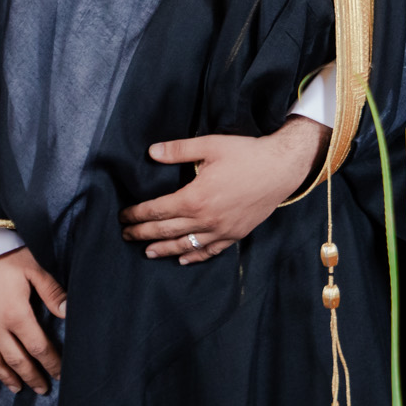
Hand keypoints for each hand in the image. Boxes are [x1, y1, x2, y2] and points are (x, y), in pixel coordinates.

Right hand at [0, 247, 66, 393]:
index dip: (51, 363)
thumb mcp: (34, 269)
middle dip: (32, 377)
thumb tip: (69, 313)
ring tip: (18, 388)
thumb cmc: (5, 257)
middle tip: (42, 389)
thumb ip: (52, 292)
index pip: (38, 347)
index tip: (60, 374)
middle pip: (17, 360)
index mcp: (16, 314)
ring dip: (6, 377)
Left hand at [119, 115, 327, 263]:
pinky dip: (194, 256)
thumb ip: (179, 150)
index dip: (137, 214)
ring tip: (148, 252)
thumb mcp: (210, 145)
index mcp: (195, 197)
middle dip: (143, 233)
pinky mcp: (235, 234)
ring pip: (186, 245)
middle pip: (166, 230)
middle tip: (126, 235)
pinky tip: (183, 259)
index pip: (157, 210)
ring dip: (164, 249)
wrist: (281, 168)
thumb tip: (152, 152)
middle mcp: (206, 219)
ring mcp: (221, 230)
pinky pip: (210, 251)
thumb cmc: (246, 154)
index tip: (123, 216)